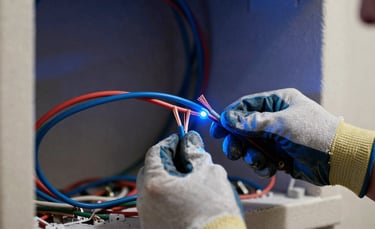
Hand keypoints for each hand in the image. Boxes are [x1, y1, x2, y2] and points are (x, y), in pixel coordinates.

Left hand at [137, 131, 245, 228]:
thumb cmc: (214, 215)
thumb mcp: (210, 173)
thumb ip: (196, 153)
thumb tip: (191, 142)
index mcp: (155, 184)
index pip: (156, 152)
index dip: (170, 143)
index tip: (181, 141)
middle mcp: (145, 202)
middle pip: (150, 170)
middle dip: (167, 161)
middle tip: (185, 159)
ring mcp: (148, 218)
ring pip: (153, 190)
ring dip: (167, 180)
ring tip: (188, 181)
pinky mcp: (154, 228)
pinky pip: (156, 206)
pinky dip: (167, 198)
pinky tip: (186, 199)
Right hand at [210, 88, 339, 185]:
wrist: (338, 159)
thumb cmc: (314, 133)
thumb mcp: (282, 124)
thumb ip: (253, 122)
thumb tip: (228, 118)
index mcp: (277, 102)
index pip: (246, 105)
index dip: (230, 115)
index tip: (217, 126)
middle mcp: (274, 119)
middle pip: (243, 127)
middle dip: (237, 140)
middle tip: (232, 149)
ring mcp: (276, 138)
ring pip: (250, 145)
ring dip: (250, 154)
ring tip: (258, 159)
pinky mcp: (278, 155)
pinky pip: (260, 159)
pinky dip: (262, 164)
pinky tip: (272, 166)